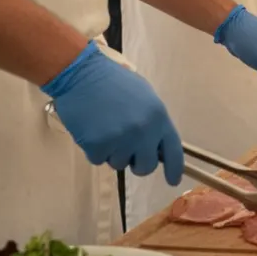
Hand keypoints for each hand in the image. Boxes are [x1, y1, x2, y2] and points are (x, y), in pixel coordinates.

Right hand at [43, 42, 183, 184]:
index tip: (173, 181)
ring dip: (112, 152)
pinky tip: (92, 129)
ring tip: (105, 128)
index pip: (174, 151)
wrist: (82, 74)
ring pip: (119, 164)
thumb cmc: (114, 82)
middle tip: (126, 149)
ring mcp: (121, 140)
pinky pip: (98, 159)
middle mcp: (144, 132)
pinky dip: (94, 150)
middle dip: (136, 162)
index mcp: (159, 118)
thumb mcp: (145, 98)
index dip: (174, 169)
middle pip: (145, 167)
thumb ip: (153, 121)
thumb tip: (155, 144)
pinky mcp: (98, 146)